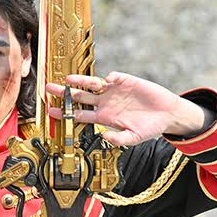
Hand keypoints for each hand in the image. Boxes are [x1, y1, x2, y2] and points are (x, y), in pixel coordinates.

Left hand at [46, 72, 212, 145]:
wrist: (167, 114)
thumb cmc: (149, 127)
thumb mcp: (134, 137)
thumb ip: (118, 138)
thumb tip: (104, 138)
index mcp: (103, 117)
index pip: (78, 114)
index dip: (65, 113)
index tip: (52, 112)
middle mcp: (104, 102)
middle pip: (79, 97)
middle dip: (65, 94)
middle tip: (50, 90)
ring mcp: (113, 91)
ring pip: (92, 84)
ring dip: (80, 81)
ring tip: (68, 79)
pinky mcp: (125, 81)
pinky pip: (114, 77)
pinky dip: (109, 78)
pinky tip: (108, 80)